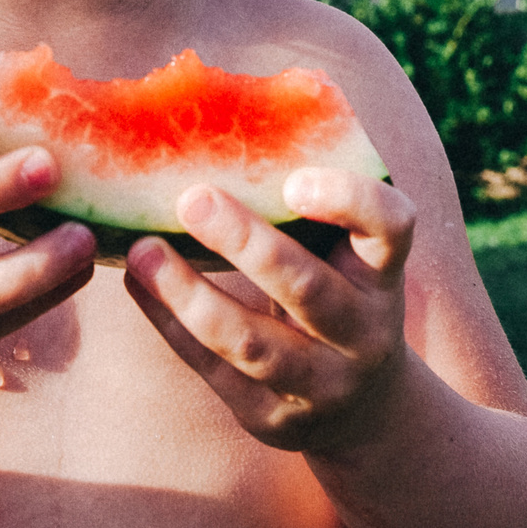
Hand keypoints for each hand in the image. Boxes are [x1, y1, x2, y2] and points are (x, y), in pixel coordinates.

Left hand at [122, 168, 414, 452]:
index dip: (348, 201)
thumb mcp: (348, 255)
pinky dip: (169, 324)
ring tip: (141, 251)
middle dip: (248, 244)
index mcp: (382, 272)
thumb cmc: (338, 294)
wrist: (365, 409)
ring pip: (252, 343)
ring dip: (190, 294)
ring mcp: (319, 383)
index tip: (293, 179)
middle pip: (309, 289)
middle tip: (191, 198)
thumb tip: (229, 110)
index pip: (391, 226)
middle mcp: (363, 331)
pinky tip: (135, 284)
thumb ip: (311, 203)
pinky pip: (212, 371)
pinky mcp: (270, 417)